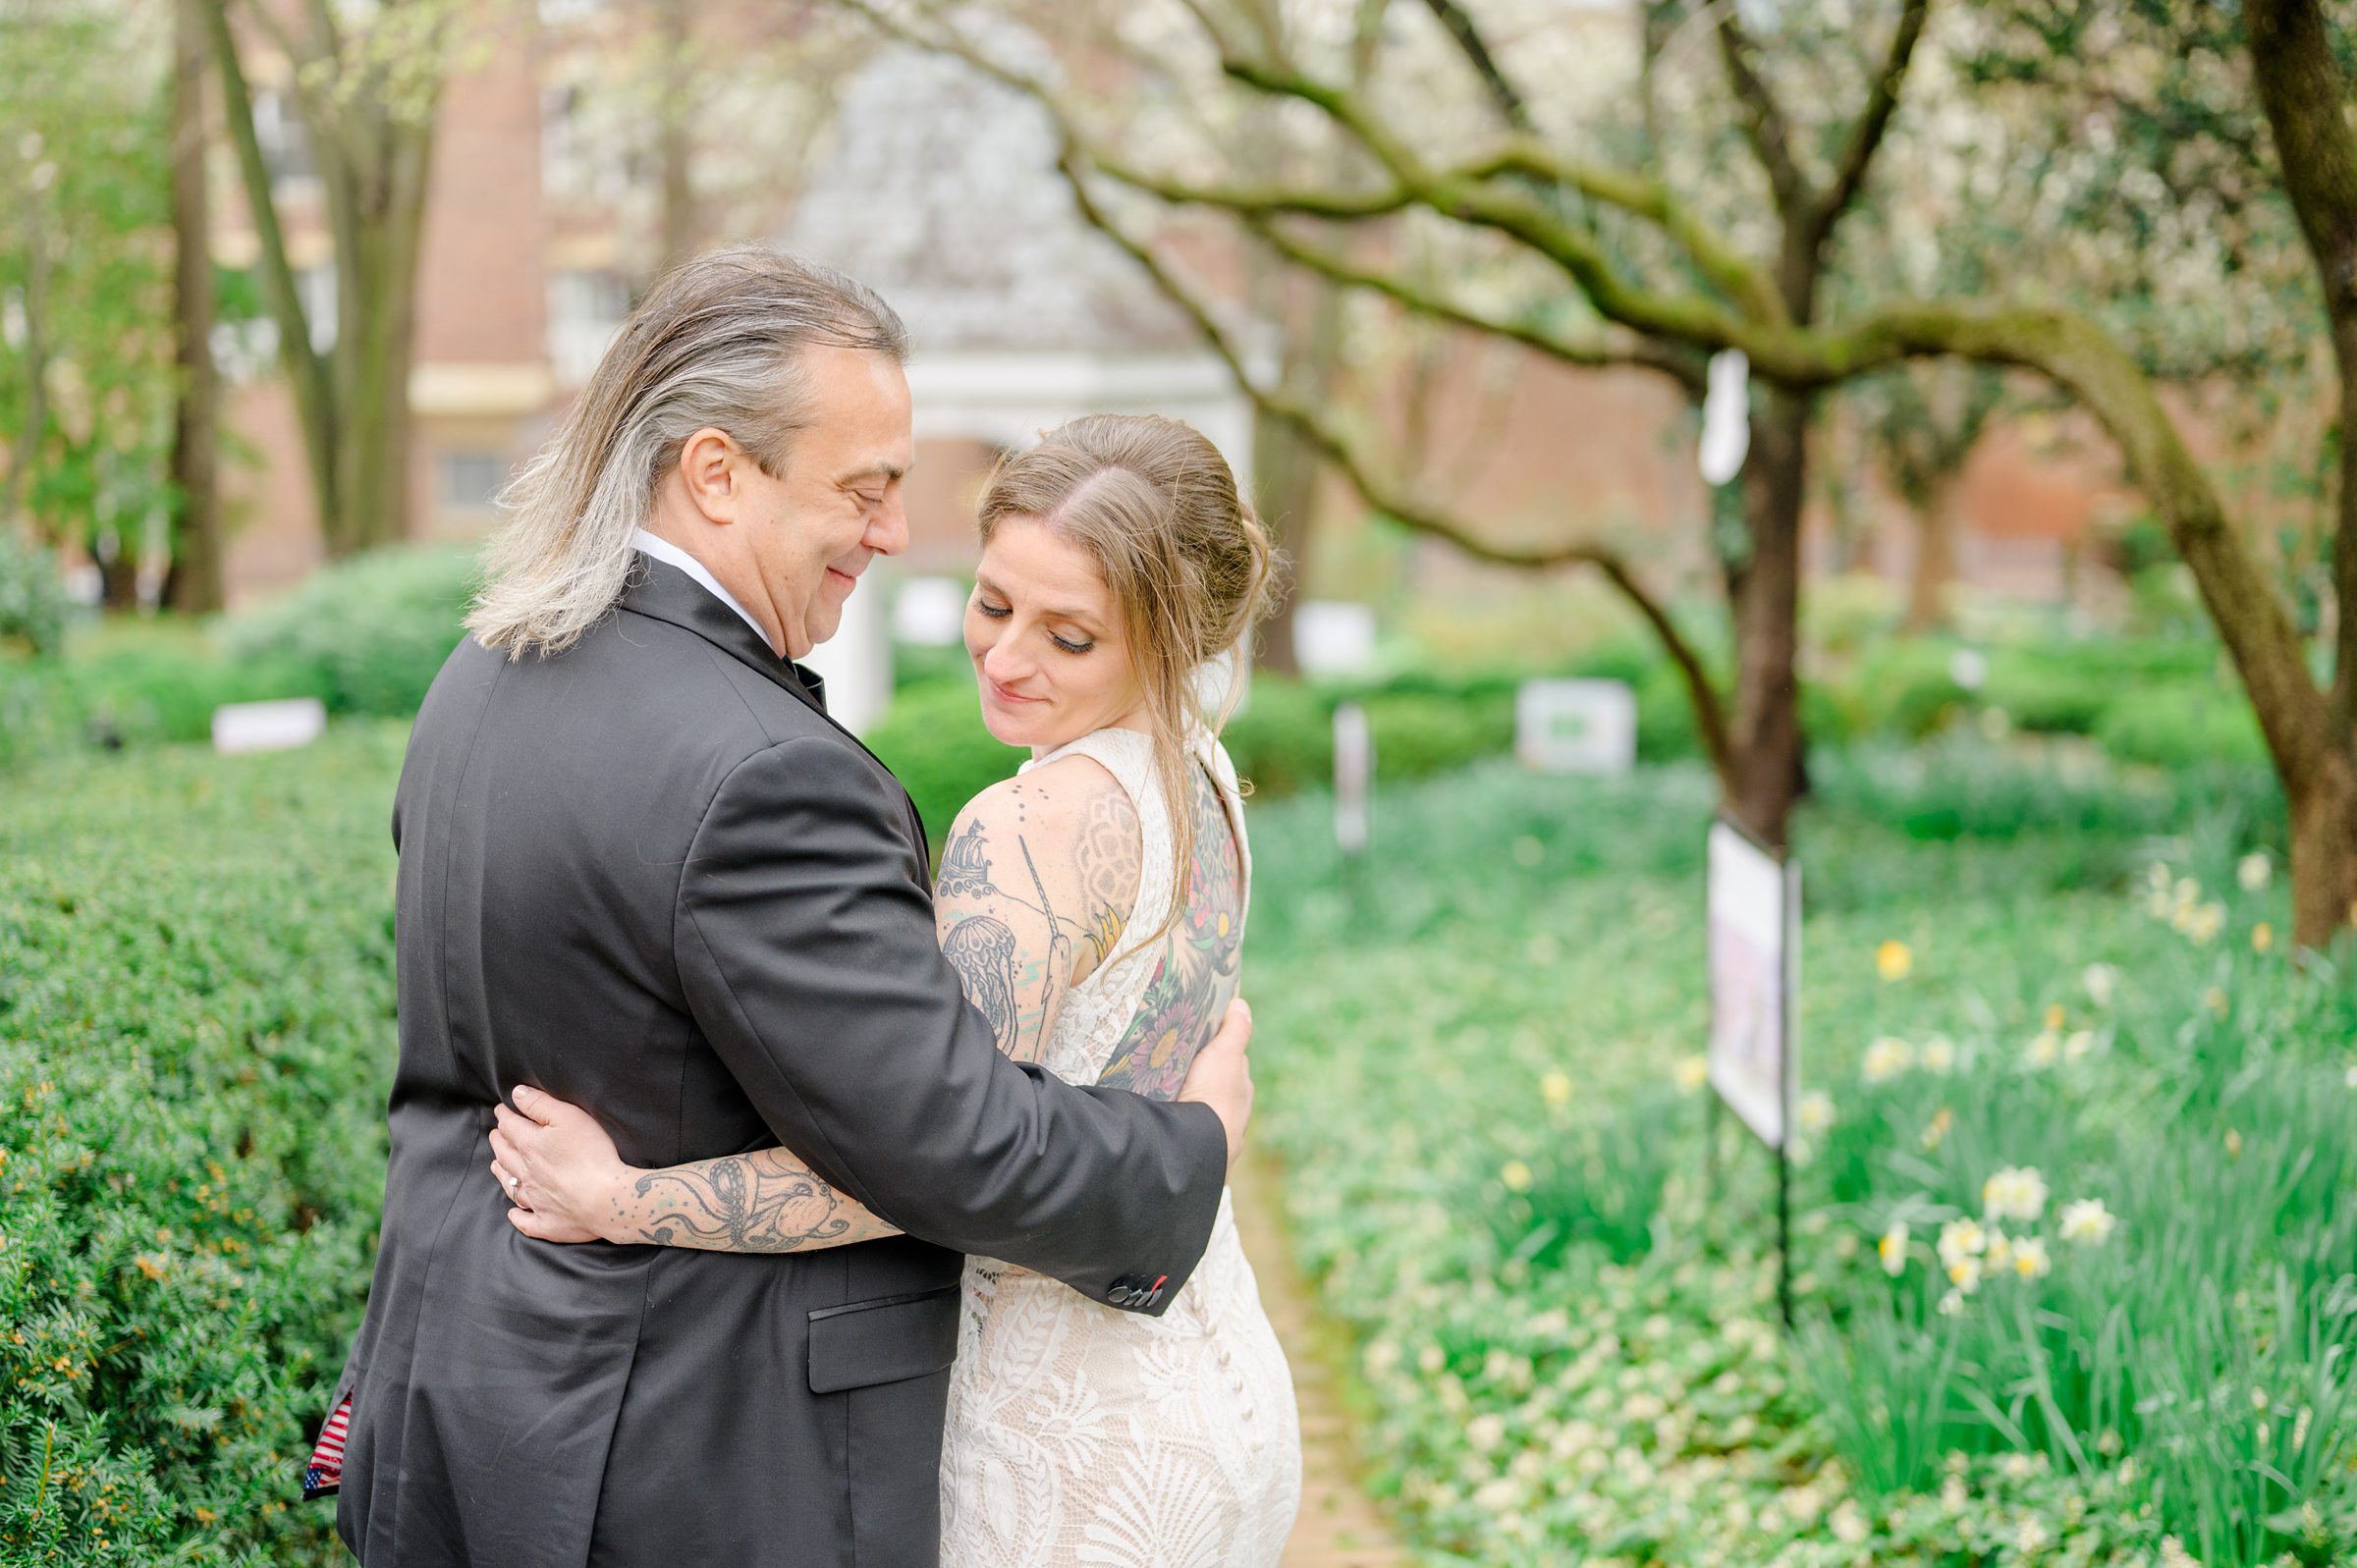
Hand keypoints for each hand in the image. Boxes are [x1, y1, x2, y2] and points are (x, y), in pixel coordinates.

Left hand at [488, 1084, 634, 1244]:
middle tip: (495, 1135)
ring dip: (501, 1174)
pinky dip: (517, 1217)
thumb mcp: (569, 1117)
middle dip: (498, 1142)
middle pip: (505, 1155)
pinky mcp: (548, 1223)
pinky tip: (514, 1213)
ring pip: (511, 1186)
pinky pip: (526, 1222)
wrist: (608, 1199)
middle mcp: (527, 1174)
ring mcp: (536, 1201)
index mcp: (530, 1146)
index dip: (504, 1115)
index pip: (509, 1126)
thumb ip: (540, 1104)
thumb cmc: (592, 1154)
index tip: (500, 1110)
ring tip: (496, 1165)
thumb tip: (516, 1095)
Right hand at [1178, 998, 1253, 1171]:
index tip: (1199, 1042)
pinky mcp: (1195, 1151)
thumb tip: (1242, 1005)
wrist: (1196, 1146)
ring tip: (1161, 1090)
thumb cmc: (1214, 1096)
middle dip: (1201, 1077)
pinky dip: (1178, 1120)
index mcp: (1241, 1091)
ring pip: (1199, 1110)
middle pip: (1215, 1088)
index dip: (1218, 1052)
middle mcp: (1232, 1115)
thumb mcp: (1225, 1054)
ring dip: (1186, 1100)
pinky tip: (1163, 1116)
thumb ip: (1235, 1030)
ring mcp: (1214, 1135)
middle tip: (1175, 1063)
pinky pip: (1186, 1129)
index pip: (1231, 1065)